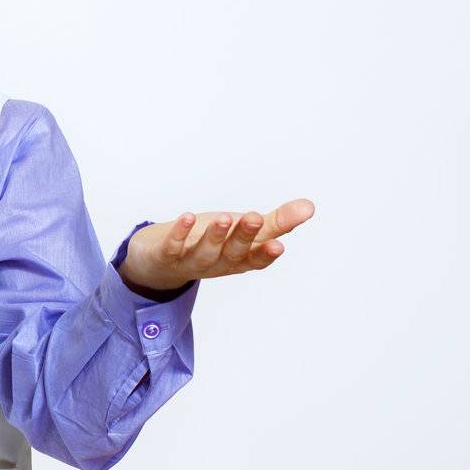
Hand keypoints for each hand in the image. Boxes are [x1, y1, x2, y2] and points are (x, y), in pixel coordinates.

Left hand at [118, 198, 315, 292]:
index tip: (280, 244)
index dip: (266, 254)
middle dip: (244, 236)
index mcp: (237, 259)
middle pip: (232, 253)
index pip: (255, 259)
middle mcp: (216, 263)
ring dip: (215, 235)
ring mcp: (189, 261)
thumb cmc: (208, 242)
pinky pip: (172, 246)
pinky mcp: (165, 255)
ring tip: (225, 218)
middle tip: (255, 218)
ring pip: (205, 252)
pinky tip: (187, 217)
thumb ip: (276, 222)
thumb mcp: (242, 231)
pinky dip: (179, 233)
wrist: (159, 261)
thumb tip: (310, 207)